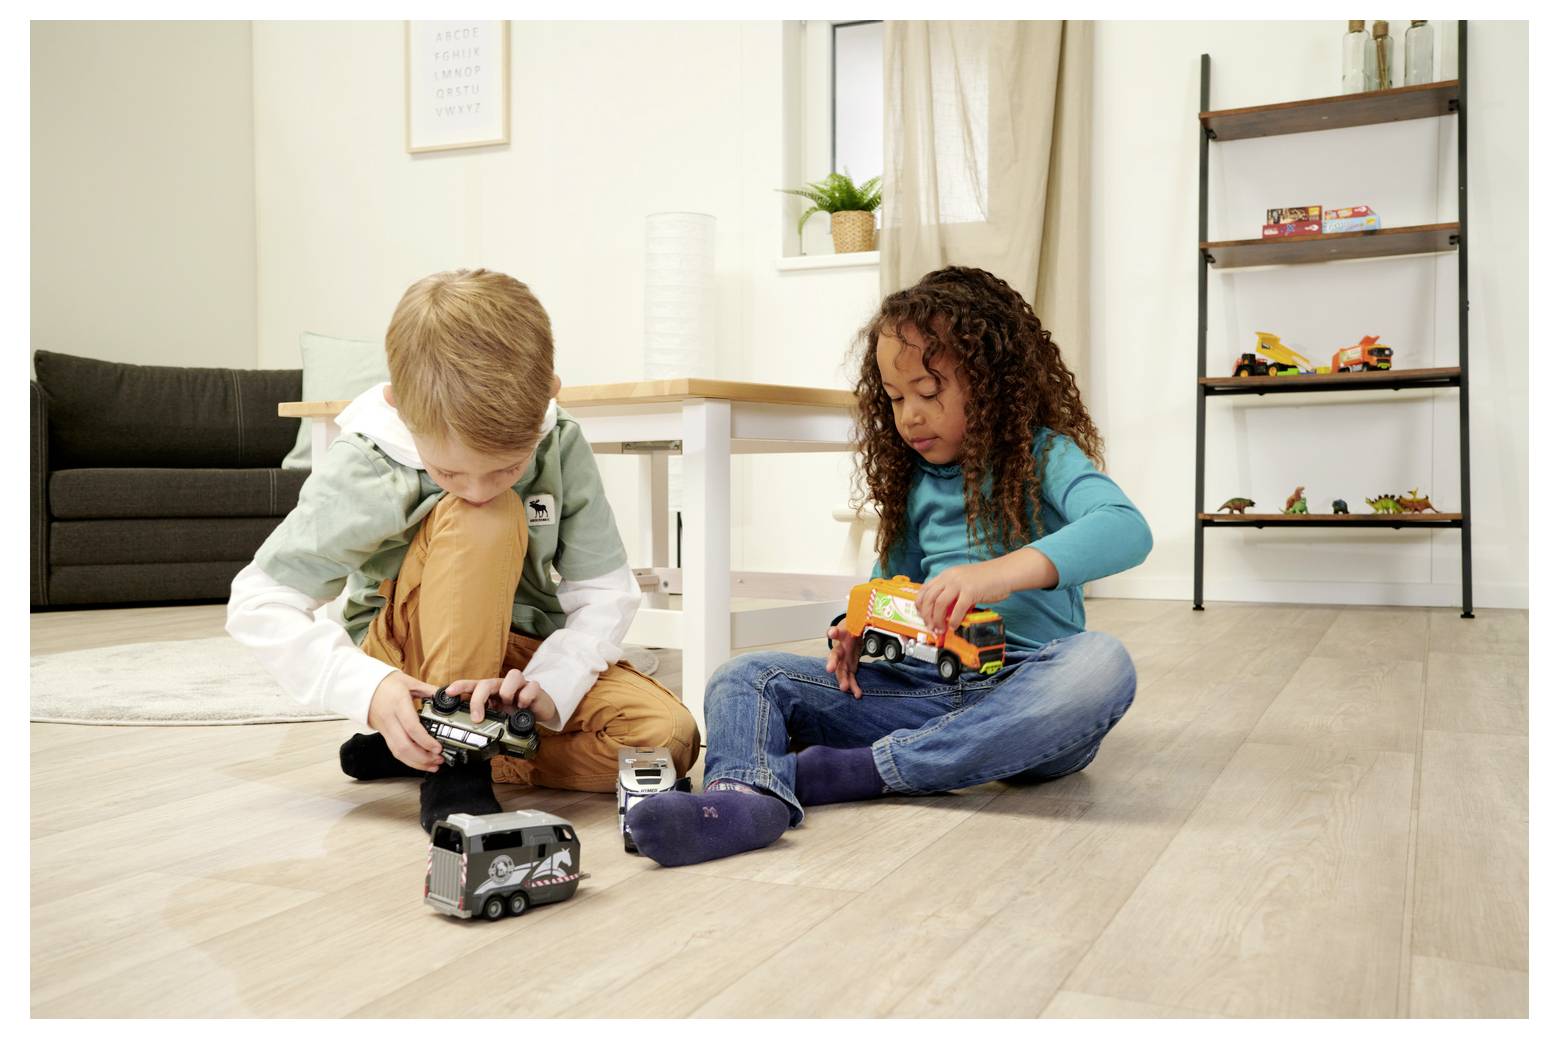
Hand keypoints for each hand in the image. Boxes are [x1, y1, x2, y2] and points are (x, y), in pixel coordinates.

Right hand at [366, 670, 444, 772]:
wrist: (362, 686)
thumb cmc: (386, 682)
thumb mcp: (409, 681)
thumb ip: (429, 690)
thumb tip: (447, 696)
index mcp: (398, 704)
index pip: (411, 727)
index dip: (425, 741)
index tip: (438, 747)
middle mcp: (390, 719)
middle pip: (404, 746)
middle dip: (423, 757)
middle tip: (439, 759)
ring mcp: (385, 729)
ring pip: (398, 752)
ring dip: (417, 762)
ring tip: (434, 764)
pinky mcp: (383, 734)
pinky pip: (394, 751)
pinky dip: (408, 760)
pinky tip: (420, 762)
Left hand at [445, 669, 559, 727]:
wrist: (539, 711)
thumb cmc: (515, 713)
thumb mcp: (498, 719)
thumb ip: (486, 723)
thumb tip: (470, 739)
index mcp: (491, 692)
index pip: (472, 685)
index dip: (460, 686)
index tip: (449, 693)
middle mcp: (502, 685)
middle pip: (487, 683)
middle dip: (478, 700)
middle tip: (477, 719)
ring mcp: (519, 685)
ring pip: (512, 676)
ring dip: (507, 693)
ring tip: (509, 706)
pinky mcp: (535, 688)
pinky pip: (531, 687)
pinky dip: (526, 697)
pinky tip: (525, 707)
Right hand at [825, 623, 864, 698]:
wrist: (853, 633)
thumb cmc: (854, 628)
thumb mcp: (859, 622)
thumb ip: (864, 620)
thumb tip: (879, 616)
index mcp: (842, 634)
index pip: (837, 631)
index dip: (833, 632)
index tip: (832, 633)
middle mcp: (840, 648)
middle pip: (834, 655)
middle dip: (832, 662)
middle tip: (829, 668)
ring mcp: (843, 660)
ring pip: (840, 670)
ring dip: (842, 679)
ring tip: (844, 688)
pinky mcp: (848, 667)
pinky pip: (850, 678)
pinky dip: (853, 686)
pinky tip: (858, 694)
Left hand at [914, 549, 1058, 635]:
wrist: (1004, 572)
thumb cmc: (986, 579)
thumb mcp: (963, 581)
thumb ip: (952, 592)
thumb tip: (943, 612)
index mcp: (946, 574)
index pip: (924, 589)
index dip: (920, 605)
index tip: (922, 616)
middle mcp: (950, 577)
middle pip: (929, 598)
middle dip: (926, 616)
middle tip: (931, 627)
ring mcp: (960, 583)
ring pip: (939, 604)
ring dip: (937, 620)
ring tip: (941, 629)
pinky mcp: (971, 591)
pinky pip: (957, 609)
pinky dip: (953, 620)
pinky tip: (953, 626)